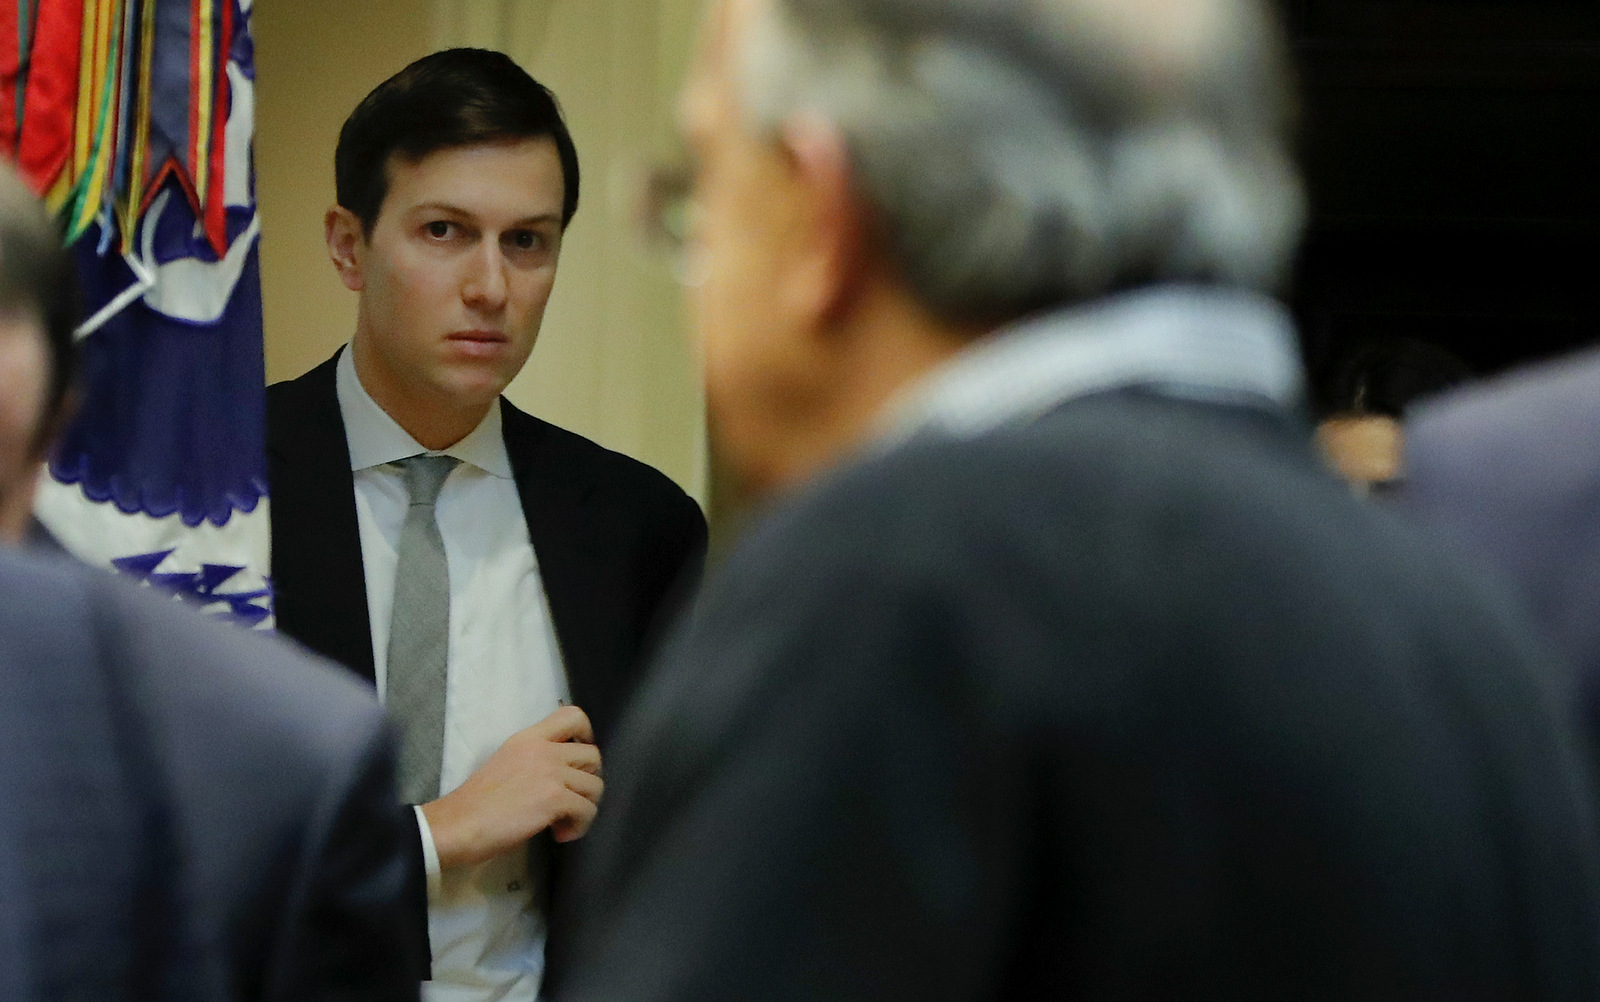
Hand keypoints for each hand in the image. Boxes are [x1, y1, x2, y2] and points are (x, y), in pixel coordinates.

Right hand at [420, 705, 602, 868]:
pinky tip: (558, 834)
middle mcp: (543, 749)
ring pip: (596, 786)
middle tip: (569, 799)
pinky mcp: (555, 798)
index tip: (577, 761)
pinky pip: (588, 810)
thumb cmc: (476, 802)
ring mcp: (551, 773)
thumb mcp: (506, 762)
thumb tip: (561, 776)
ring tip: (562, 822)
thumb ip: (534, 760)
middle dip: (587, 781)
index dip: (587, 737)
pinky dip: (579, 827)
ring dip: (584, 808)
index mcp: (528, 738)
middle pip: (594, 755)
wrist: (458, 824)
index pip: (573, 715)